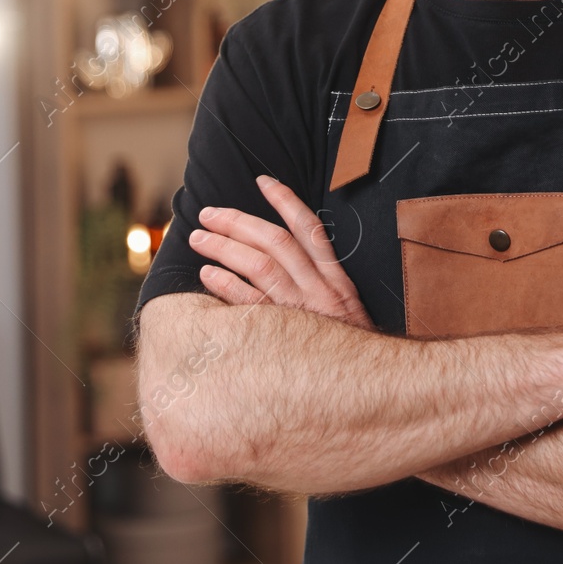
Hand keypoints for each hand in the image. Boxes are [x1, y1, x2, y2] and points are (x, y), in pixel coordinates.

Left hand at [189, 174, 374, 330]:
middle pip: (276, 242)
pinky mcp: (281, 336)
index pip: (309, 229)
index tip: (262, 181)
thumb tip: (284, 258)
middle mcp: (318, 289)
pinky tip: (207, 274)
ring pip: (260, 267)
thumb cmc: (346, 345)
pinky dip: (226, 285)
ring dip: (225, 248)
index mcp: (335, 279)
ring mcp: (299, 312)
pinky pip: (248, 304)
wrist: (364, 382)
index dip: (286, 201)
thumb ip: (320, 282)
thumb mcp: (344, 308)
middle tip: (208, 213)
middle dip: (239, 222)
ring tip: (198, 238)